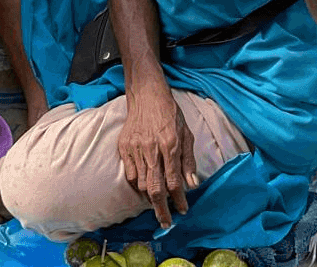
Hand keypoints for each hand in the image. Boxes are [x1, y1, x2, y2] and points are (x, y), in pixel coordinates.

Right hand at [117, 86, 197, 227]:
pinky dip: (138, 184)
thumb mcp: (187, 134)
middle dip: (161, 210)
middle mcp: (152, 149)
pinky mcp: (124, 147)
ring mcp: (135, 148)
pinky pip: (130, 174)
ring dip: (150, 196)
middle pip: (155, 188)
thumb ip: (188, 161)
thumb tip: (192, 185)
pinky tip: (145, 185)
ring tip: (157, 202)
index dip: (179, 199)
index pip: (174, 181)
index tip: (182, 210)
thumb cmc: (170, 114)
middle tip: (166, 223)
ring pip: (142, 184)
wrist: (147, 95)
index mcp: (170, 145)